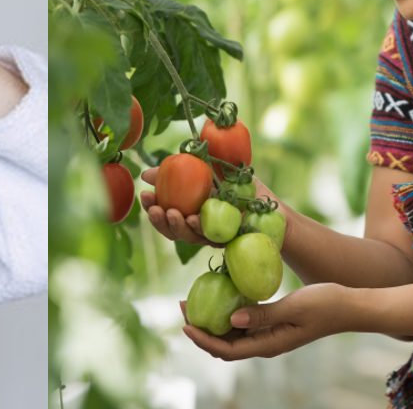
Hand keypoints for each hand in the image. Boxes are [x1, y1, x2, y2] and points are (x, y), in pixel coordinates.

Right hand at [139, 166, 281, 245]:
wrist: (268, 202)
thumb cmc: (238, 185)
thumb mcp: (208, 169)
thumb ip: (179, 170)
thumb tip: (144, 174)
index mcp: (189, 211)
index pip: (164, 214)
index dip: (151, 207)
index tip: (144, 195)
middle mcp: (197, 227)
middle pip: (171, 230)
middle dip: (158, 220)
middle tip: (153, 208)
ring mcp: (210, 236)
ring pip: (186, 236)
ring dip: (175, 226)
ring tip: (171, 212)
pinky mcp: (225, 242)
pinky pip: (207, 237)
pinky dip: (197, 228)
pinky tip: (191, 218)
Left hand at [182, 283, 351, 359]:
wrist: (351, 306)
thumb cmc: (326, 304)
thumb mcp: (294, 306)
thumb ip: (263, 314)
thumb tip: (230, 318)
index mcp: (269, 345)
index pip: (226, 350)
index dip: (202, 339)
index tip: (184, 323)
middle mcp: (265, 344)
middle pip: (224, 344)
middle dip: (200, 328)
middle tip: (181, 303)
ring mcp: (269, 334)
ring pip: (231, 333)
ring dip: (211, 318)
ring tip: (193, 297)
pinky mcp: (273, 323)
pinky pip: (243, 322)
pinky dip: (227, 311)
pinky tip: (220, 292)